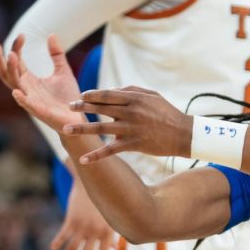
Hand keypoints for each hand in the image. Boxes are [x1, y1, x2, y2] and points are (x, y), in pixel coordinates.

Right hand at [0, 34, 81, 131]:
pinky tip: (16, 92)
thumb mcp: (63, 71)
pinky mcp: (40, 111)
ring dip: (11, 71)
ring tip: (11, 56)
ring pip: (15, 85)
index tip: (21, 35)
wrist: (77, 117)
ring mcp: (31, 100)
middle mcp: (27, 89)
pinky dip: (21, 99)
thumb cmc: (67, 97)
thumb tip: (51, 34)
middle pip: (7, 73)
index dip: (16, 48)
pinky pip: (27, 105)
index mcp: (30, 80)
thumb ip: (56, 54)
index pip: (17, 62)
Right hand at [51, 178, 118, 249]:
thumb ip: (113, 235)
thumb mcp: (111, 218)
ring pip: (72, 248)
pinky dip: (57, 242)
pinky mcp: (71, 220)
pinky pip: (63, 235)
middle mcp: (95, 232)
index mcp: (107, 232)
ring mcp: (82, 226)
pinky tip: (53, 249)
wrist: (93, 183)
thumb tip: (115, 249)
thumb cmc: (104, 202)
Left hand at [62, 87, 193, 163]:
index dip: (92, 95)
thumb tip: (111, 90)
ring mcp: (130, 129)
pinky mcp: (133, 145)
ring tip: (65, 129)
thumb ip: (132, 90)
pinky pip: (110, 150)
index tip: (81, 96)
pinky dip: (96, 155)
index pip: (108, 95)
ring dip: (81, 128)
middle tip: (68, 107)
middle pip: (100, 109)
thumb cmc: (167, 113)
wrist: (183, 135)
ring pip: (100, 128)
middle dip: (82, 107)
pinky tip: (83, 159)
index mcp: (135, 99)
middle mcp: (130, 113)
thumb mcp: (153, 96)